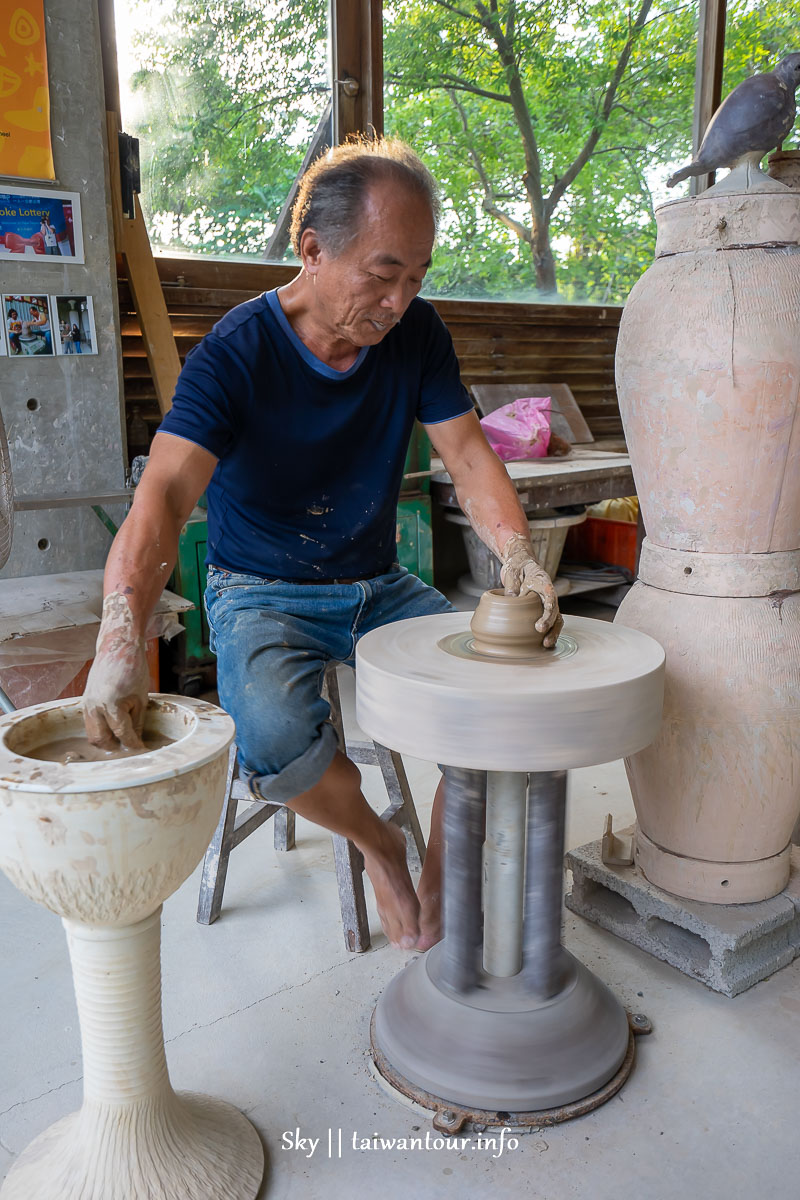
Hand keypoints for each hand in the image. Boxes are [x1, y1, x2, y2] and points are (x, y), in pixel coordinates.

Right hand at [83, 593, 149, 749]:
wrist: (118, 648)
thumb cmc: (133, 669)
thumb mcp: (141, 699)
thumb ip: (137, 723)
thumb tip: (137, 742)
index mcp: (111, 705)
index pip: (121, 734)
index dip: (132, 744)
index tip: (141, 750)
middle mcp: (95, 706)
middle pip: (100, 739)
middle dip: (114, 747)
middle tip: (129, 748)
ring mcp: (87, 704)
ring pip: (92, 733)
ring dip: (105, 740)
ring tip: (121, 740)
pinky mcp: (84, 701)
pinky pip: (89, 723)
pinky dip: (99, 729)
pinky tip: (112, 729)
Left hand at [499, 532, 562, 648]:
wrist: (521, 562)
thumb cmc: (518, 566)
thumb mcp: (512, 570)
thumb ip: (512, 583)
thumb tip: (510, 599)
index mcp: (543, 583)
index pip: (550, 599)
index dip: (547, 614)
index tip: (539, 626)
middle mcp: (549, 594)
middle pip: (556, 612)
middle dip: (552, 627)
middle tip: (544, 640)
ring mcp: (547, 602)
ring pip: (556, 619)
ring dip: (553, 632)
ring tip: (546, 645)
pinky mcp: (542, 608)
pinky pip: (549, 621)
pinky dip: (548, 631)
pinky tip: (542, 643)